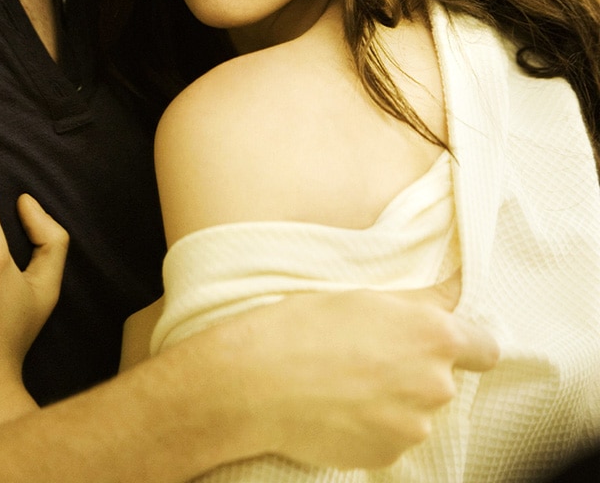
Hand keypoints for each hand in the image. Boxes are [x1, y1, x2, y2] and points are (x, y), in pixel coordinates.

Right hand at [221, 279, 497, 469]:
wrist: (259, 381)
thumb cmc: (307, 325)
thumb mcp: (366, 294)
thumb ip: (422, 299)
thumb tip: (456, 289)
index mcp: (433, 336)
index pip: (485, 348)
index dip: (467, 344)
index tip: (444, 341)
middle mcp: (434, 385)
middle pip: (443, 379)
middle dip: (416, 369)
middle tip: (371, 353)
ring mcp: (412, 427)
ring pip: (416, 410)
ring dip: (393, 398)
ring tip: (346, 380)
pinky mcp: (387, 456)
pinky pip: (392, 437)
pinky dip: (373, 424)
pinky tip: (339, 405)